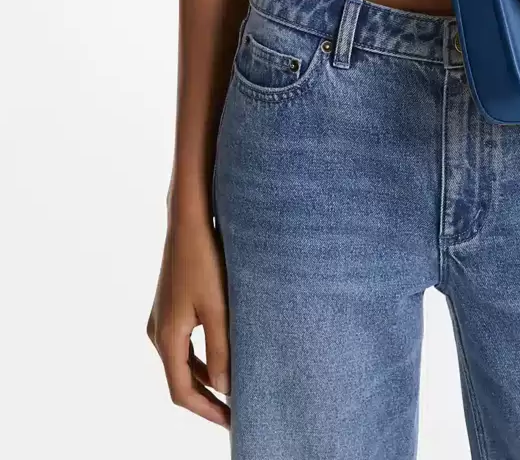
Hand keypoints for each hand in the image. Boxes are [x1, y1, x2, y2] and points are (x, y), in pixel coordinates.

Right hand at [146, 213, 230, 426]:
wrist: (188, 222)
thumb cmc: (205, 261)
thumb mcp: (219, 308)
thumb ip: (222, 350)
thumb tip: (225, 387)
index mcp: (167, 338)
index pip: (182, 391)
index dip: (207, 411)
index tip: (232, 422)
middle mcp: (158, 333)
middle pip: (180, 380)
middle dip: (207, 399)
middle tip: (236, 412)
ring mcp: (161, 319)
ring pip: (182, 363)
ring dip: (205, 379)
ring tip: (233, 390)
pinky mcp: (170, 308)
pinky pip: (183, 345)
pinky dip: (201, 359)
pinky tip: (223, 360)